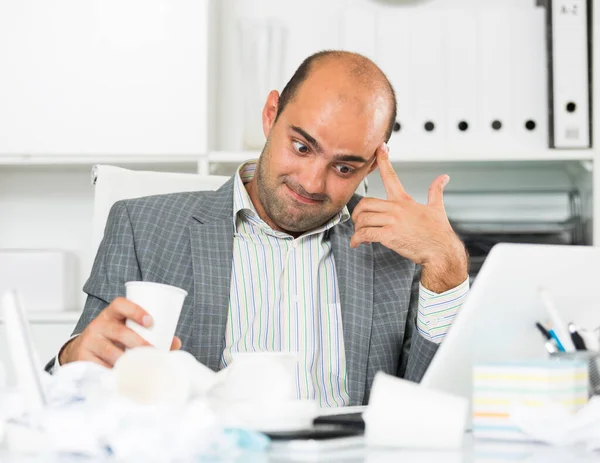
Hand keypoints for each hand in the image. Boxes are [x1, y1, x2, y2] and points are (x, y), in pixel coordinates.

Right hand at [59, 297, 181, 367]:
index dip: (136, 310)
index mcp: (111, 314)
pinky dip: (113, 372)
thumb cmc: (112, 339)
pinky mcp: (82, 357)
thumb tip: (176, 342)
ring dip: (128, 360)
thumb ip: (150, 334)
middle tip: (153, 352)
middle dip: (138, 343)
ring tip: (142, 367)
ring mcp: (89, 341)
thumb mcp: (126, 331)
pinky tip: (123, 377)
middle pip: (119, 331)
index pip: (120, 305)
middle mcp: (98, 325)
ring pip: (111, 351)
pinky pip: (100, 366)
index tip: (151, 321)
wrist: (79, 350)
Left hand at [350, 143, 467, 291]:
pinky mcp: (389, 236)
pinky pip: (365, 234)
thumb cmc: (438, 232)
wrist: (441, 251)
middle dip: (357, 213)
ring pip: (363, 218)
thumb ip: (436, 191)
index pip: (391, 176)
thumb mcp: (437, 208)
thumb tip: (444, 177)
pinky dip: (357, 239)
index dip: (384, 161)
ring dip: (357, 227)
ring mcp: (393, 222)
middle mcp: (397, 208)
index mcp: (405, 201)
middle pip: (365, 203)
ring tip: (359, 235)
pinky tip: (357, 243)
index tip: (379, 149)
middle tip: (357, 221)